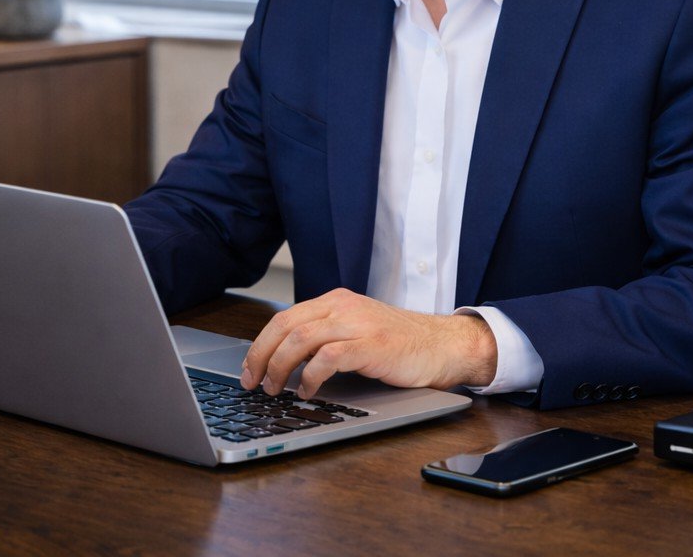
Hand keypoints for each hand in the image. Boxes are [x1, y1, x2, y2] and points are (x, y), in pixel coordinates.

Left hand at [239, 288, 498, 398]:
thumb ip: (327, 336)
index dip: (260, 344)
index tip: (249, 369)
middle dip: (261, 356)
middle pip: (285, 325)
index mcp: (336, 301)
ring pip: (300, 339)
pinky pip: (328, 358)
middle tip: (252, 382)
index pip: (284, 317)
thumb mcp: (358, 331)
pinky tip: (307, 391)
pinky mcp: (370, 345)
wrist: (443, 345)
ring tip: (275, 389)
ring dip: (280, 367)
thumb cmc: (400, 345)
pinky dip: (310, 376)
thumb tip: (285, 362)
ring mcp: (357, 324)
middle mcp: (343, 306)